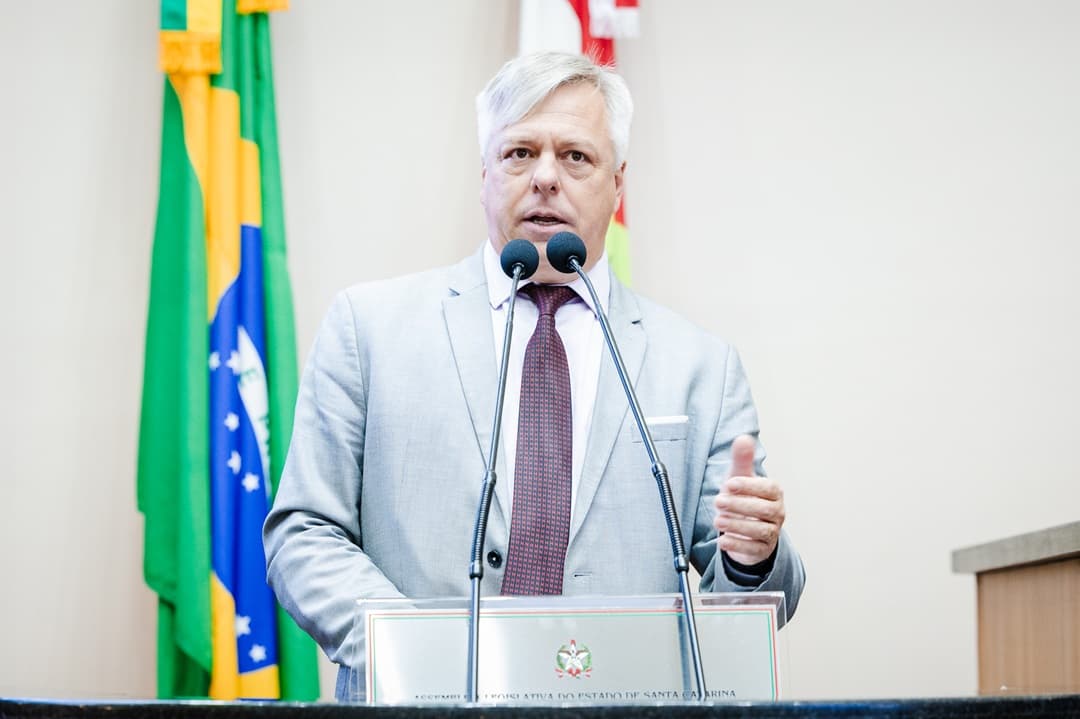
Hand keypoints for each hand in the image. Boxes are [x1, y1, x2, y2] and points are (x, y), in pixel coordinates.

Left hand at [713, 434, 785, 565]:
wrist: (742, 525)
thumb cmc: (742, 496)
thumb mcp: (739, 477)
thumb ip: (742, 459)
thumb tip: (743, 438)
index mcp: (774, 493)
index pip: (768, 489)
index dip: (749, 486)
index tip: (729, 484)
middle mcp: (777, 513)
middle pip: (765, 510)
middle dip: (740, 505)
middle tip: (718, 502)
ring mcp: (771, 532)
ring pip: (760, 531)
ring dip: (737, 525)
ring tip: (717, 520)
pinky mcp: (762, 550)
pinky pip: (753, 549)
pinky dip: (737, 545)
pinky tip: (721, 541)